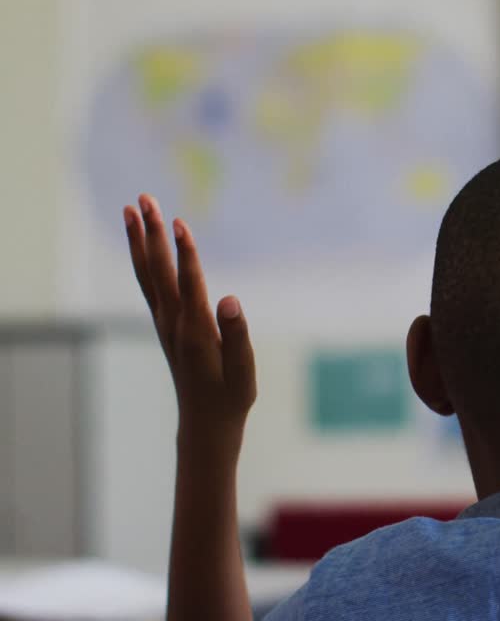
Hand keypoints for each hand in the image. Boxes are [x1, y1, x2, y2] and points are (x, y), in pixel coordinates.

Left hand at [124, 195, 255, 451]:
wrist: (205, 423)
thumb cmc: (230, 397)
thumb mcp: (243, 371)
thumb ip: (237, 335)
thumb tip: (230, 298)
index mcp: (195, 332)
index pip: (188, 284)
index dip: (185, 253)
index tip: (178, 223)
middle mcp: (173, 323)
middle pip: (158, 271)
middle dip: (151, 233)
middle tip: (145, 198)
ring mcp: (166, 323)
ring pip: (147, 274)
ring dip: (140, 240)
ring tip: (133, 209)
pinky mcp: (166, 325)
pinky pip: (150, 284)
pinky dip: (143, 259)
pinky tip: (143, 244)